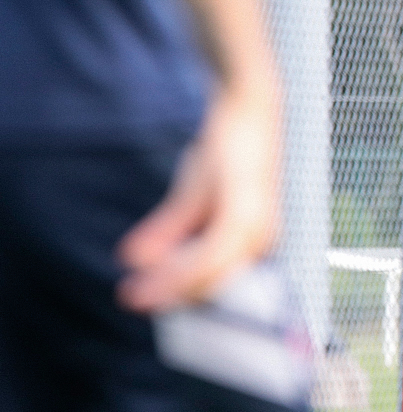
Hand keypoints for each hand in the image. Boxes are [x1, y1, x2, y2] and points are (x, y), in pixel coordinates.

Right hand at [116, 87, 280, 311]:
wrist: (246, 108)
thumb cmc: (227, 151)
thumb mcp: (191, 196)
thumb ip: (169, 231)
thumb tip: (134, 261)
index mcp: (254, 241)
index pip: (219, 284)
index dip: (184, 296)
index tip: (151, 304)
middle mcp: (261, 240)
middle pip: (214, 286)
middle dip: (171, 297)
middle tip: (133, 302)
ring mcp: (256, 228)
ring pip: (209, 274)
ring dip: (168, 287)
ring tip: (132, 296)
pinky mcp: (245, 213)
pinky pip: (210, 254)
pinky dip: (178, 267)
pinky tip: (147, 270)